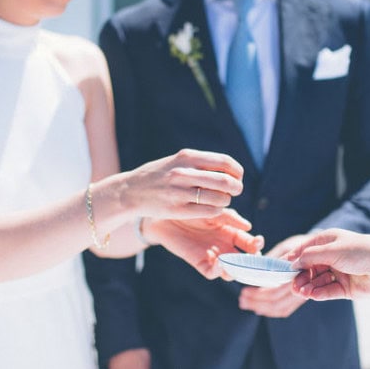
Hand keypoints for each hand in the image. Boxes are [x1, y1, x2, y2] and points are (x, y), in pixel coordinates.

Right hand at [120, 149, 243, 219]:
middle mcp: (183, 173)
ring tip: (222, 200)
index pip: (224, 162)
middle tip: (236, 191)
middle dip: (236, 187)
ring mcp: (180, 192)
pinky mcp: (177, 209)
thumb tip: (229, 168)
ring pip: (218, 198)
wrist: (131, 191)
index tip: (238, 176)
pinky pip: (208, 211)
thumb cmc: (158, 175)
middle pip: (224, 181)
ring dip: (226, 201)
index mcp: (186, 157)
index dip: (237, 171)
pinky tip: (213, 209)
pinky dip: (216, 211)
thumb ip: (199, 162)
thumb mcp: (177, 161)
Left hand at [147, 208, 264, 279]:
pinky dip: (218, 271)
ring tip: (236, 260)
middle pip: (244, 260)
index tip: (259, 241)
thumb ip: (229, 217)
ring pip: (231, 270)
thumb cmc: (190, 208)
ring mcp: (213, 256)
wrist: (165, 214)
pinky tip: (220, 262)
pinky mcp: (199, 262)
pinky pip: (212, 272)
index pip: (249, 243)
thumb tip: (248, 226)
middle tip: (253, 257)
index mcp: (231, 233)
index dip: (256, 245)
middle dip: (252, 262)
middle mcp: (224, 247)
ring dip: (237, 269)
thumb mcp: (212, 210)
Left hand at [235, 235, 307, 316]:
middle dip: (257, 302)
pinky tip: (259, 307)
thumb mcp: (287, 246)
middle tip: (242, 298)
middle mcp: (302, 288)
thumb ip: (275, 258)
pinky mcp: (300, 298)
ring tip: (246, 303)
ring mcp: (302, 295)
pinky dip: (271, 311)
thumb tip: (257, 265)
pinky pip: (285, 309)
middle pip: (276, 303)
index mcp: (297, 275)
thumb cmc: (303, 244)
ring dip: (262, 308)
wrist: (322, 249)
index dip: (259, 294)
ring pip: (280, 308)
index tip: (245, 290)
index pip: (275, 291)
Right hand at [288, 228, 369, 300]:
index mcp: (328, 241)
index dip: (294, 258)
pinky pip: (327, 291)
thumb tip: (293, 262)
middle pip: (310, 267)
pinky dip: (318, 292)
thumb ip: (309, 256)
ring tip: (300, 291)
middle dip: (301, 275)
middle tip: (292, 284)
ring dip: (308, 286)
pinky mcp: (345, 288)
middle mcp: (332, 256)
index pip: (305, 249)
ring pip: (317, 280)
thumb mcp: (330, 250)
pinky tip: (311, 294)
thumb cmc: (360, 251)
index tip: (282, 267)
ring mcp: (339, 272)